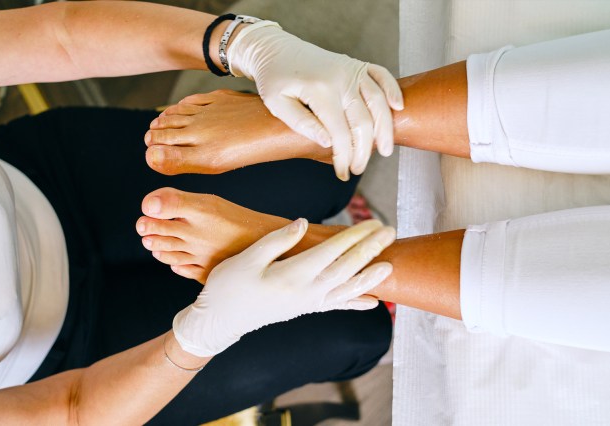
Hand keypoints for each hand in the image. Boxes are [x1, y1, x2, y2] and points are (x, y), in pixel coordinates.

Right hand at [172, 219, 394, 356]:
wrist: (218, 320)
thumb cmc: (228, 285)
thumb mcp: (247, 258)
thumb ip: (277, 240)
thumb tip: (303, 223)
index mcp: (292, 275)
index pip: (332, 251)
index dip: (355, 236)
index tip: (372, 222)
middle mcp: (306, 292)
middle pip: (346, 268)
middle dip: (369, 249)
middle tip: (389, 231)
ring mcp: (307, 303)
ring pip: (346, 289)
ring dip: (370, 276)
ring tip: (390, 265)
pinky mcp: (304, 309)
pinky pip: (336, 306)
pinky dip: (355, 303)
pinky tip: (373, 302)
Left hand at [227, 23, 403, 180]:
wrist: (276, 49)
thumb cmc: (273, 78)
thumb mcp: (276, 103)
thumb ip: (300, 123)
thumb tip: (327, 142)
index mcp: (320, 90)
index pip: (340, 133)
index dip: (344, 157)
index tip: (342, 173)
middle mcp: (340, 78)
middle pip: (363, 121)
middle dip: (363, 150)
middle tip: (358, 169)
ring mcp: (351, 70)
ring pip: (378, 101)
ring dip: (385, 128)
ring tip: (385, 150)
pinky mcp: (356, 64)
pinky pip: (382, 75)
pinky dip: (393, 89)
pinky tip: (398, 107)